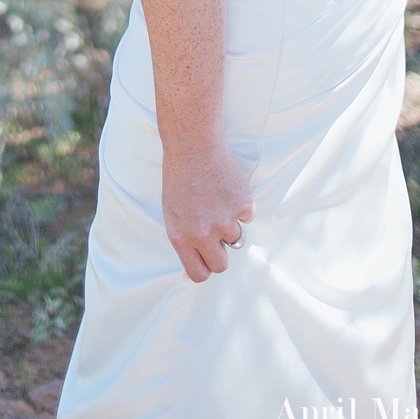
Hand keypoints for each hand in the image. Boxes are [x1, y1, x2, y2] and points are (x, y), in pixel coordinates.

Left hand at [161, 138, 254, 282]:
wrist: (194, 145)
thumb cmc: (180, 175)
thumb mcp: (172, 210)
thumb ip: (186, 236)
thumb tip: (198, 258)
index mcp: (181, 236)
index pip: (198, 273)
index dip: (205, 268)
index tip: (208, 260)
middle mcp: (202, 234)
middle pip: (220, 265)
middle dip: (221, 252)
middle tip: (218, 233)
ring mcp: (224, 221)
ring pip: (235, 237)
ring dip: (230, 222)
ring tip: (217, 198)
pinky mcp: (242, 207)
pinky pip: (247, 215)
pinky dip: (240, 204)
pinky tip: (227, 187)